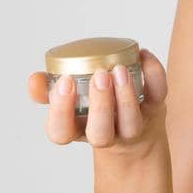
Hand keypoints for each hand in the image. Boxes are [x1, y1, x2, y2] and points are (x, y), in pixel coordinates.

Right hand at [26, 49, 167, 155]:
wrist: (134, 137)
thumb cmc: (92, 114)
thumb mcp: (66, 105)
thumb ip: (47, 91)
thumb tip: (34, 79)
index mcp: (77, 130)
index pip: (61, 132)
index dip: (60, 111)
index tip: (64, 83)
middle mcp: (106, 134)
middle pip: (100, 133)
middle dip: (100, 105)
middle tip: (99, 76)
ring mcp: (132, 126)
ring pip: (130, 122)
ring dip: (126, 95)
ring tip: (119, 69)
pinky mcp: (155, 111)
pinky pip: (157, 95)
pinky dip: (154, 73)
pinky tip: (142, 55)